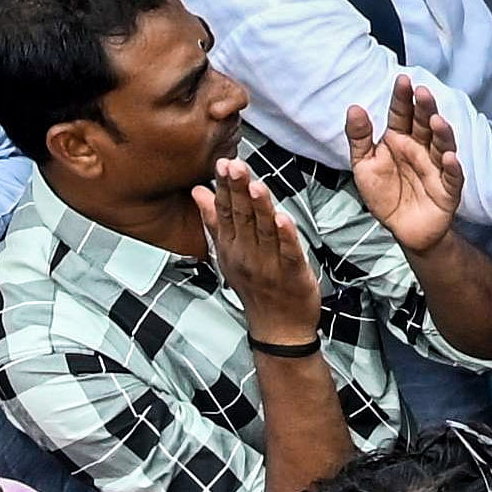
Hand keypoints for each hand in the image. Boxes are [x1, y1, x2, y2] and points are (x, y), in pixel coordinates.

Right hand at [195, 154, 325, 347]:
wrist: (278, 328)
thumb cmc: (254, 286)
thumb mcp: (228, 253)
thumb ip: (214, 221)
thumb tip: (198, 192)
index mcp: (232, 247)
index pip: (225, 212)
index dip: (224, 187)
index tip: (222, 163)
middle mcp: (247, 254)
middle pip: (242, 217)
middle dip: (238, 190)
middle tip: (234, 165)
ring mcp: (269, 264)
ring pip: (264, 230)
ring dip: (260, 207)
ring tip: (255, 185)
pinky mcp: (293, 273)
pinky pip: (289, 252)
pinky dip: (286, 236)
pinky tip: (284, 218)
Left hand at [345, 75, 472, 251]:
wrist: (402, 229)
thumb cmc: (384, 194)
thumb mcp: (364, 166)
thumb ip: (360, 138)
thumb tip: (354, 108)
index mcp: (399, 139)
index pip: (402, 114)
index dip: (402, 98)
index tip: (402, 80)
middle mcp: (420, 148)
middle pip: (425, 124)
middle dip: (425, 107)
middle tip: (422, 92)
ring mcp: (435, 167)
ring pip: (442, 145)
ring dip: (441, 133)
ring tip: (437, 121)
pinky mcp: (447, 188)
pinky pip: (452, 176)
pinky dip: (453, 167)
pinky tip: (449, 158)